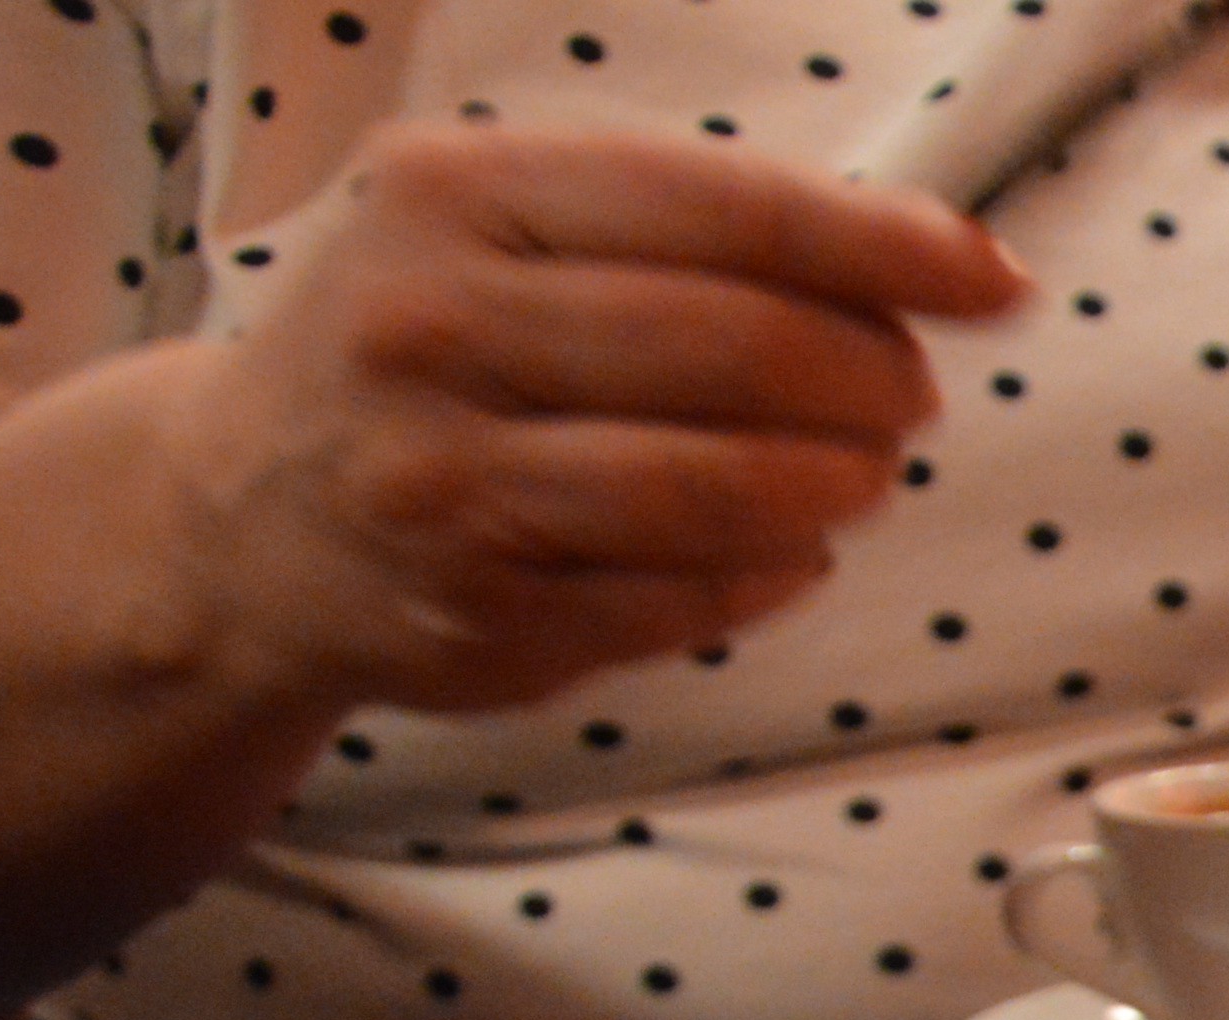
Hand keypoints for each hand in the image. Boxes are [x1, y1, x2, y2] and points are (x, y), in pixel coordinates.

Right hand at [160, 123, 1028, 716]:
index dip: (884, 249)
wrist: (237, 513)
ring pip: (717, 490)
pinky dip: (773, 573)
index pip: (724, 208)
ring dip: (836, 485)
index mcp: (453, 195)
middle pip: (735, 350)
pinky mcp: (477, 615)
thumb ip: (699, 226)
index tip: (992, 281)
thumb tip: (946, 261)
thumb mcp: (509, 227)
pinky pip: (683, 598)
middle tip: (911, 399)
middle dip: (869, 380)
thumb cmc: (432, 346)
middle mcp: (430, 328)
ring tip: (865, 473)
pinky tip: (793, 550)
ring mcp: (444, 482)